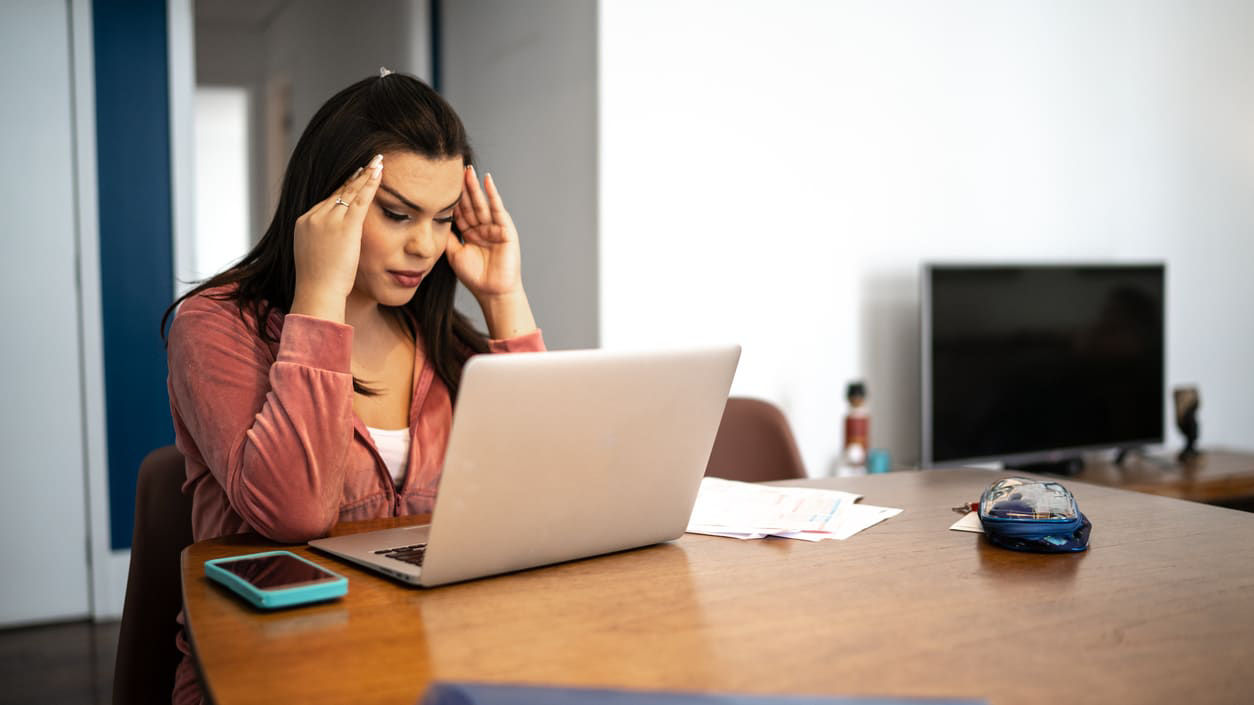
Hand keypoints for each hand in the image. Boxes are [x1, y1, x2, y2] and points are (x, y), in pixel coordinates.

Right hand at [290, 155, 383, 321]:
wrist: (318, 293)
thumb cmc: (319, 285)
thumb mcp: (316, 258)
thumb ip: (322, 245)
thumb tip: (331, 246)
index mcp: (304, 223)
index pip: (327, 201)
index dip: (343, 189)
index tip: (353, 178)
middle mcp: (314, 217)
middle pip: (338, 192)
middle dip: (354, 178)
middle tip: (367, 162)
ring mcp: (328, 219)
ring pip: (350, 191)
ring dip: (365, 175)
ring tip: (377, 161)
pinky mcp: (345, 225)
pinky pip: (361, 199)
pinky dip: (370, 184)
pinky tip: (379, 172)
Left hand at [446, 166, 522, 299]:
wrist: (492, 292)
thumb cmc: (474, 277)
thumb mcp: (453, 253)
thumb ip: (446, 235)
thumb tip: (433, 217)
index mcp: (470, 234)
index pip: (459, 211)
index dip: (450, 198)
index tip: (440, 182)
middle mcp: (482, 228)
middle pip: (469, 204)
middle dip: (462, 188)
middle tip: (453, 168)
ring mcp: (494, 227)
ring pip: (481, 203)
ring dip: (475, 187)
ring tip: (467, 170)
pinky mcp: (506, 229)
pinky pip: (497, 208)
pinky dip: (492, 194)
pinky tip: (487, 180)